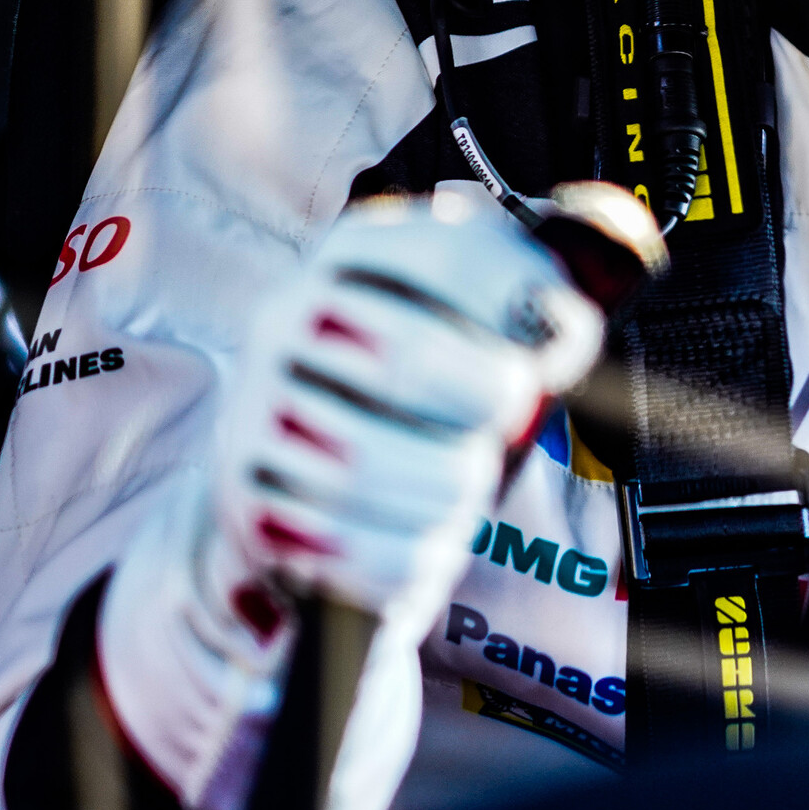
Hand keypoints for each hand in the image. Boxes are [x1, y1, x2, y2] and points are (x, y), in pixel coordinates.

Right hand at [210, 184, 650, 624]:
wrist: (302, 462)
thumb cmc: (417, 378)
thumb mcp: (469, 309)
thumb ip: (533, 293)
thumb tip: (565, 326)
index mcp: (353, 253)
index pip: (444, 252)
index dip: (519, 297)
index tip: (555, 341)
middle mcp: (288, 316)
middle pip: (410, 358)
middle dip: (488, 401)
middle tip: (511, 416)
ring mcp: (255, 405)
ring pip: (375, 461)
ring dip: (450, 491)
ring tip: (464, 487)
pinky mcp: (244, 496)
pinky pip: (350, 544)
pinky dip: (408, 557)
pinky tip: (426, 544)